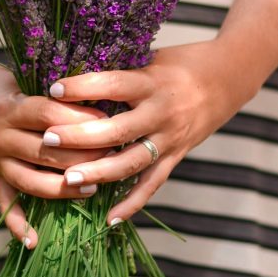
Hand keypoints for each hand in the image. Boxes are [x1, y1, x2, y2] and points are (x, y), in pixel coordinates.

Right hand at [0, 57, 107, 246]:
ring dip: (63, 188)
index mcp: (9, 108)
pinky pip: (4, 203)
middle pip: (47, 152)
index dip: (81, 119)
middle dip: (83, 155)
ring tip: (93, 187)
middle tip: (113, 154)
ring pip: (31, 181)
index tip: (108, 119)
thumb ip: (53, 95)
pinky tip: (33, 241)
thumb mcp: (24, 78)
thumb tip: (98, 106)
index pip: (50, 116)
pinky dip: (17, 224)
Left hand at [41, 40, 250, 223]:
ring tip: (68, 179)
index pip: (112, 84)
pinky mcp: (177, 156)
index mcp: (152, 82)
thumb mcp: (151, 57)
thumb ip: (119, 68)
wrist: (229, 78)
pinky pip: (152, 184)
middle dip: (80, 136)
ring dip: (99, 172)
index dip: (83, 87)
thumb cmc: (181, 62)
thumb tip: (72, 67)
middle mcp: (161, 113)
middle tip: (48, 140)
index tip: (53, 88)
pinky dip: (131, 203)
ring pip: (132, 162)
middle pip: (118, 129)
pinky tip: (108, 219)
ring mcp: (170, 138)